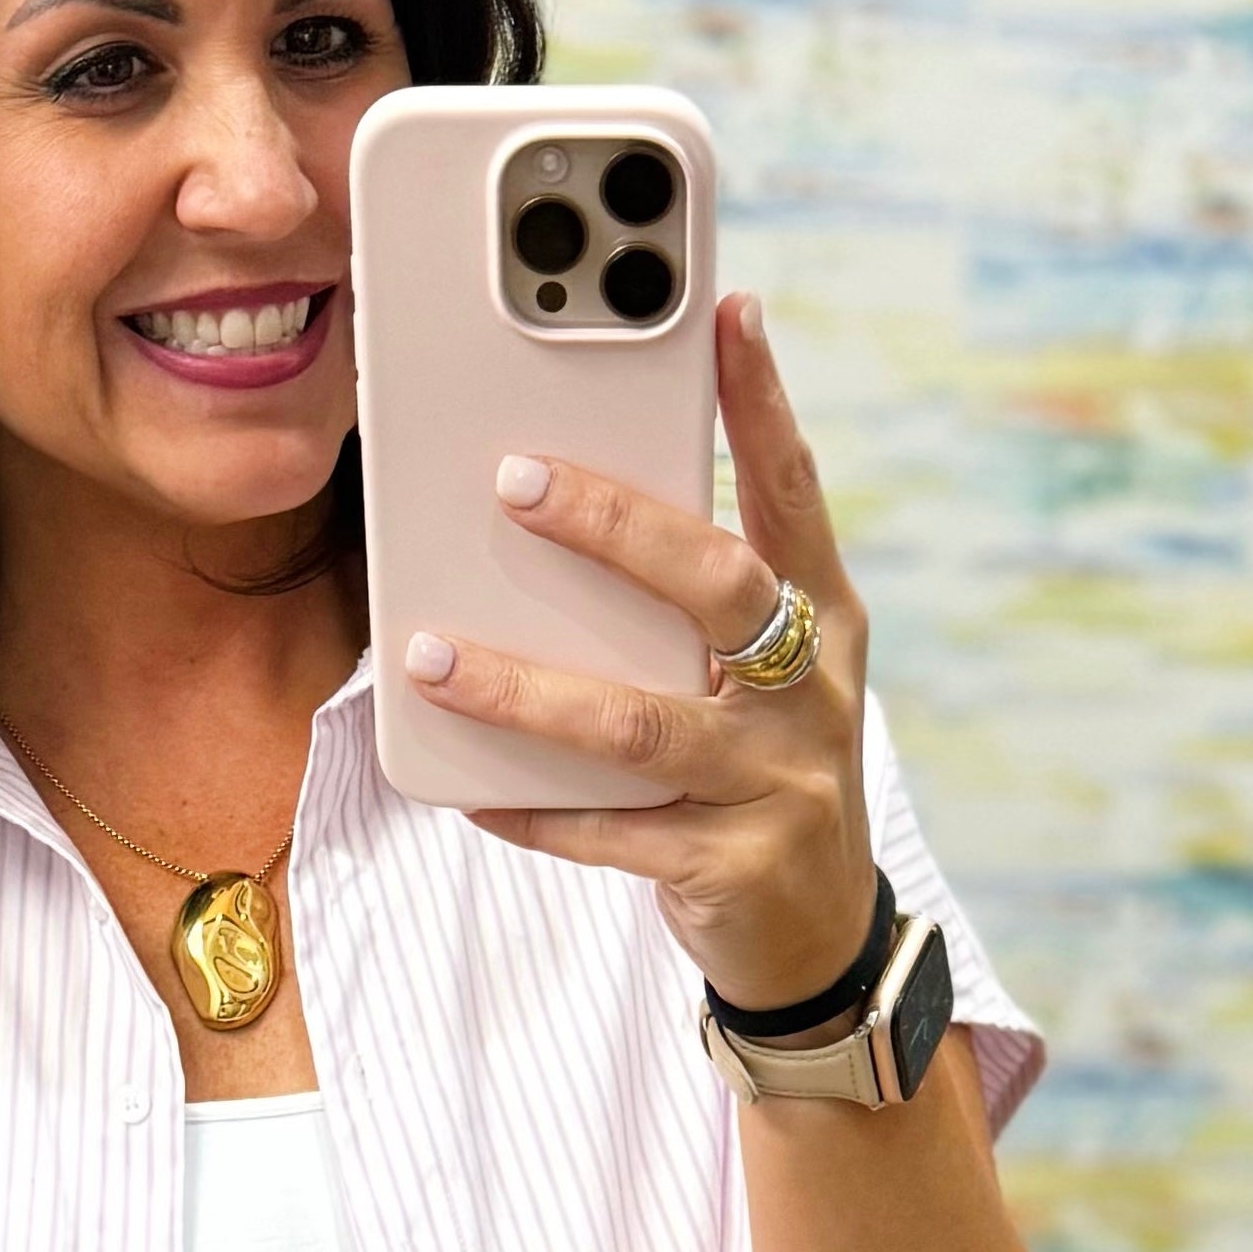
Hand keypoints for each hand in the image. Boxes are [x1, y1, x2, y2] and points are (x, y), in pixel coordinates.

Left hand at [407, 293, 877, 1013]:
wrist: (818, 938)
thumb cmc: (761, 773)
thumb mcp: (757, 680)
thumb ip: (692, 607)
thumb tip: (562, 507)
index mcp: (824, 624)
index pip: (793, 494)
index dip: (764, 404)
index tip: (726, 313)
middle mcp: (811, 695)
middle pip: (716, 588)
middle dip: (615, 528)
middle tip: (515, 480)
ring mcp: (777, 786)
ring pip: (638, 724)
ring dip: (524, 687)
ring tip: (428, 654)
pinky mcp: (729, 869)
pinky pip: (610, 836)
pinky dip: (532, 810)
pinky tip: (466, 790)